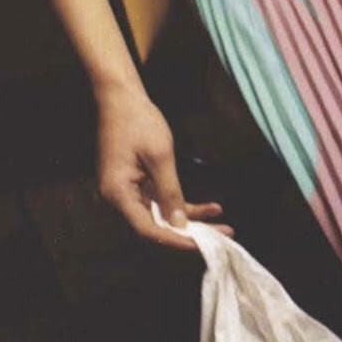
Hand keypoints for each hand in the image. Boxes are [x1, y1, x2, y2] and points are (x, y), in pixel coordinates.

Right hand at [96, 82, 231, 250]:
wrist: (122, 97)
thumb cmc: (139, 122)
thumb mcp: (160, 156)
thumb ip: (170, 191)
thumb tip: (179, 223)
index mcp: (118, 194)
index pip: (149, 230)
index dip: (177, 239)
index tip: (203, 244)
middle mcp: (120, 198)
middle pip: (157, 226)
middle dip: (190, 232)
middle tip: (223, 235)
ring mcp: (129, 191)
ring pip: (162, 215)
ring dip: (191, 219)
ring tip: (222, 223)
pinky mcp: (138, 182)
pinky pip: (161, 200)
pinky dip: (183, 203)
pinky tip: (210, 205)